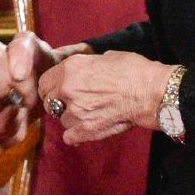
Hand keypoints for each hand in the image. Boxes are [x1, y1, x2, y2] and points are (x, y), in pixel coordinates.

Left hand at [37, 50, 171, 145]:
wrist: (149, 92)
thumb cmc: (132, 70)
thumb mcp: (105, 57)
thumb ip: (86, 66)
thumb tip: (83, 71)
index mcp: (69, 69)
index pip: (44, 82)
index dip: (51, 87)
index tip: (58, 89)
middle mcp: (67, 90)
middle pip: (49, 102)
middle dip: (59, 102)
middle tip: (74, 102)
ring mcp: (75, 112)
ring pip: (61, 120)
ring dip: (70, 118)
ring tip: (86, 114)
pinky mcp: (86, 130)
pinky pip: (69, 137)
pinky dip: (75, 135)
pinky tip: (84, 129)